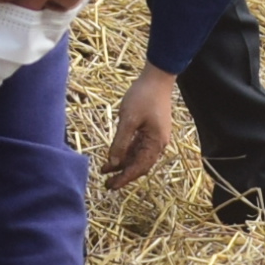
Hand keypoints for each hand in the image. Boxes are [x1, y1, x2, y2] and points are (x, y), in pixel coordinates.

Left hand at [99, 66, 176, 189]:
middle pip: (140, 165)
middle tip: (107, 184)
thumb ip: (120, 142)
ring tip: (106, 170)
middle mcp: (158, 143)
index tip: (111, 186)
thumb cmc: (143, 96)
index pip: (139, 167)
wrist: (157, 77)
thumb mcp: (128, 119)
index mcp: (155, 143)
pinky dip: (126, 153)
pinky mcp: (151, 131)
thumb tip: (113, 162)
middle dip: (123, 174)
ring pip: (138, 157)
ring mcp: (155, 137)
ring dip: (123, 164)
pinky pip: (138, 147)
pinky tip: (115, 156)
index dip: (124, 178)